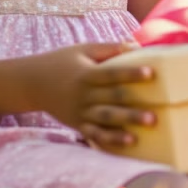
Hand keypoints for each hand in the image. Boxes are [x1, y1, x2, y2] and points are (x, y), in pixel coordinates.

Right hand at [31, 41, 157, 146]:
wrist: (32, 83)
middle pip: (111, 100)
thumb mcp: (83, 49)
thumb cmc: (63, 62)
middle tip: (155, 114)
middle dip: (133, 108)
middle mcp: (83, 95)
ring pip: (106, 119)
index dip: (131, 74)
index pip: (111, 73)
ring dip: (126, 124)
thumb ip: (109, 48)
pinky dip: (110, 139)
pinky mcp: (78, 124)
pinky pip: (95, 134)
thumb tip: (137, 45)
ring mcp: (80, 112)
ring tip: (146, 127)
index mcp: (86, 74)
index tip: (151, 73)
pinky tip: (129, 142)